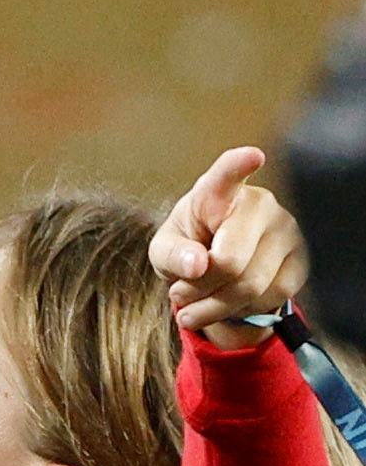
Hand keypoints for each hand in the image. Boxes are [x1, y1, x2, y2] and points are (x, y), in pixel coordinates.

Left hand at [155, 146, 310, 339]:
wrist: (216, 266)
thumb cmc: (187, 246)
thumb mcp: (164, 249)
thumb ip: (172, 254)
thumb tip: (196, 265)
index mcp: (218, 192)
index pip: (228, 175)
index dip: (239, 165)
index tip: (252, 155)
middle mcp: (260, 205)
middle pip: (230, 261)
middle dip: (199, 288)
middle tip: (179, 295)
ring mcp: (287, 232)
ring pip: (251, 285)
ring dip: (215, 306)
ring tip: (194, 306)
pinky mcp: (301, 260)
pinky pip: (270, 298)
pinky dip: (240, 310)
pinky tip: (225, 303)